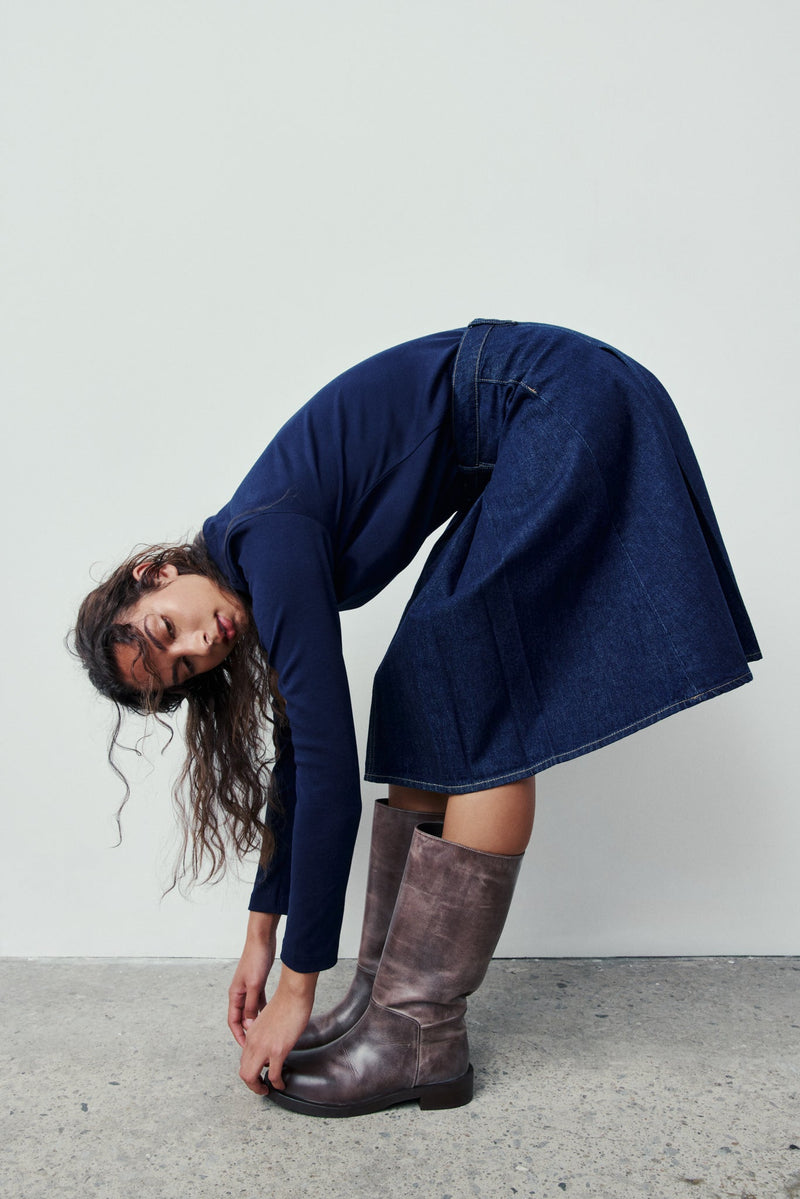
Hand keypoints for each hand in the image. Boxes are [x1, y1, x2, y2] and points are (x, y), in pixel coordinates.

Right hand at [227, 912, 278, 1048]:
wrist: (262, 939)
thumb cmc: (256, 959)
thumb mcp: (254, 985)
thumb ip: (251, 1005)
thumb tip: (249, 1024)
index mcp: (235, 994)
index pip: (233, 1021)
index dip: (238, 1035)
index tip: (245, 1047)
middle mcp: (239, 992)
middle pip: (241, 1017)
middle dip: (247, 1031)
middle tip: (255, 1043)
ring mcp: (248, 987)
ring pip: (250, 1010)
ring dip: (255, 1021)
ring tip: (264, 1033)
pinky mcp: (257, 982)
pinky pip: (258, 1001)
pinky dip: (262, 1009)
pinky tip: (270, 1015)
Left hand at [238, 965, 317, 1094]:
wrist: (293, 994)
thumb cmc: (285, 1003)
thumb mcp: (267, 1020)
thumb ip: (263, 1033)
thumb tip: (267, 1046)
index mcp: (250, 1034)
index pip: (244, 1059)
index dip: (250, 1071)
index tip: (259, 1075)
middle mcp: (253, 1042)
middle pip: (243, 1072)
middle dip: (252, 1085)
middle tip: (261, 1088)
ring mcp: (264, 1047)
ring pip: (251, 1076)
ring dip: (258, 1088)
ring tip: (267, 1090)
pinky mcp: (278, 1050)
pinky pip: (273, 1075)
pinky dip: (276, 1084)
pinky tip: (282, 1084)